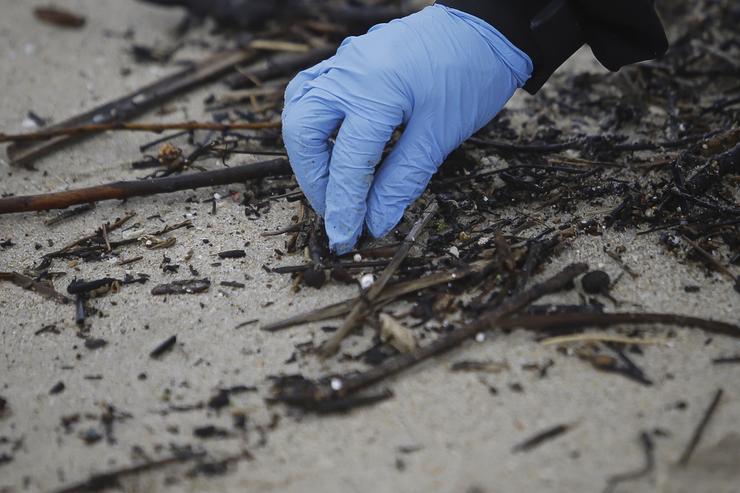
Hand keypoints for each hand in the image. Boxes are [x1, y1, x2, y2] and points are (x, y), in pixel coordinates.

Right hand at [282, 5, 531, 253]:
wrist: (484, 28)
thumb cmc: (471, 76)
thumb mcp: (441, 134)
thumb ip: (402, 179)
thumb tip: (374, 222)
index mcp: (375, 90)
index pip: (346, 161)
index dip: (344, 206)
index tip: (345, 238)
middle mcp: (348, 73)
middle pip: (302, 133)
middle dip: (314, 179)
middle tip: (337, 210)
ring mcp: (342, 62)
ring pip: (299, 110)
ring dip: (309, 153)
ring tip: (333, 184)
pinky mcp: (346, 61)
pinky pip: (311, 92)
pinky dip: (313, 124)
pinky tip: (329, 146)